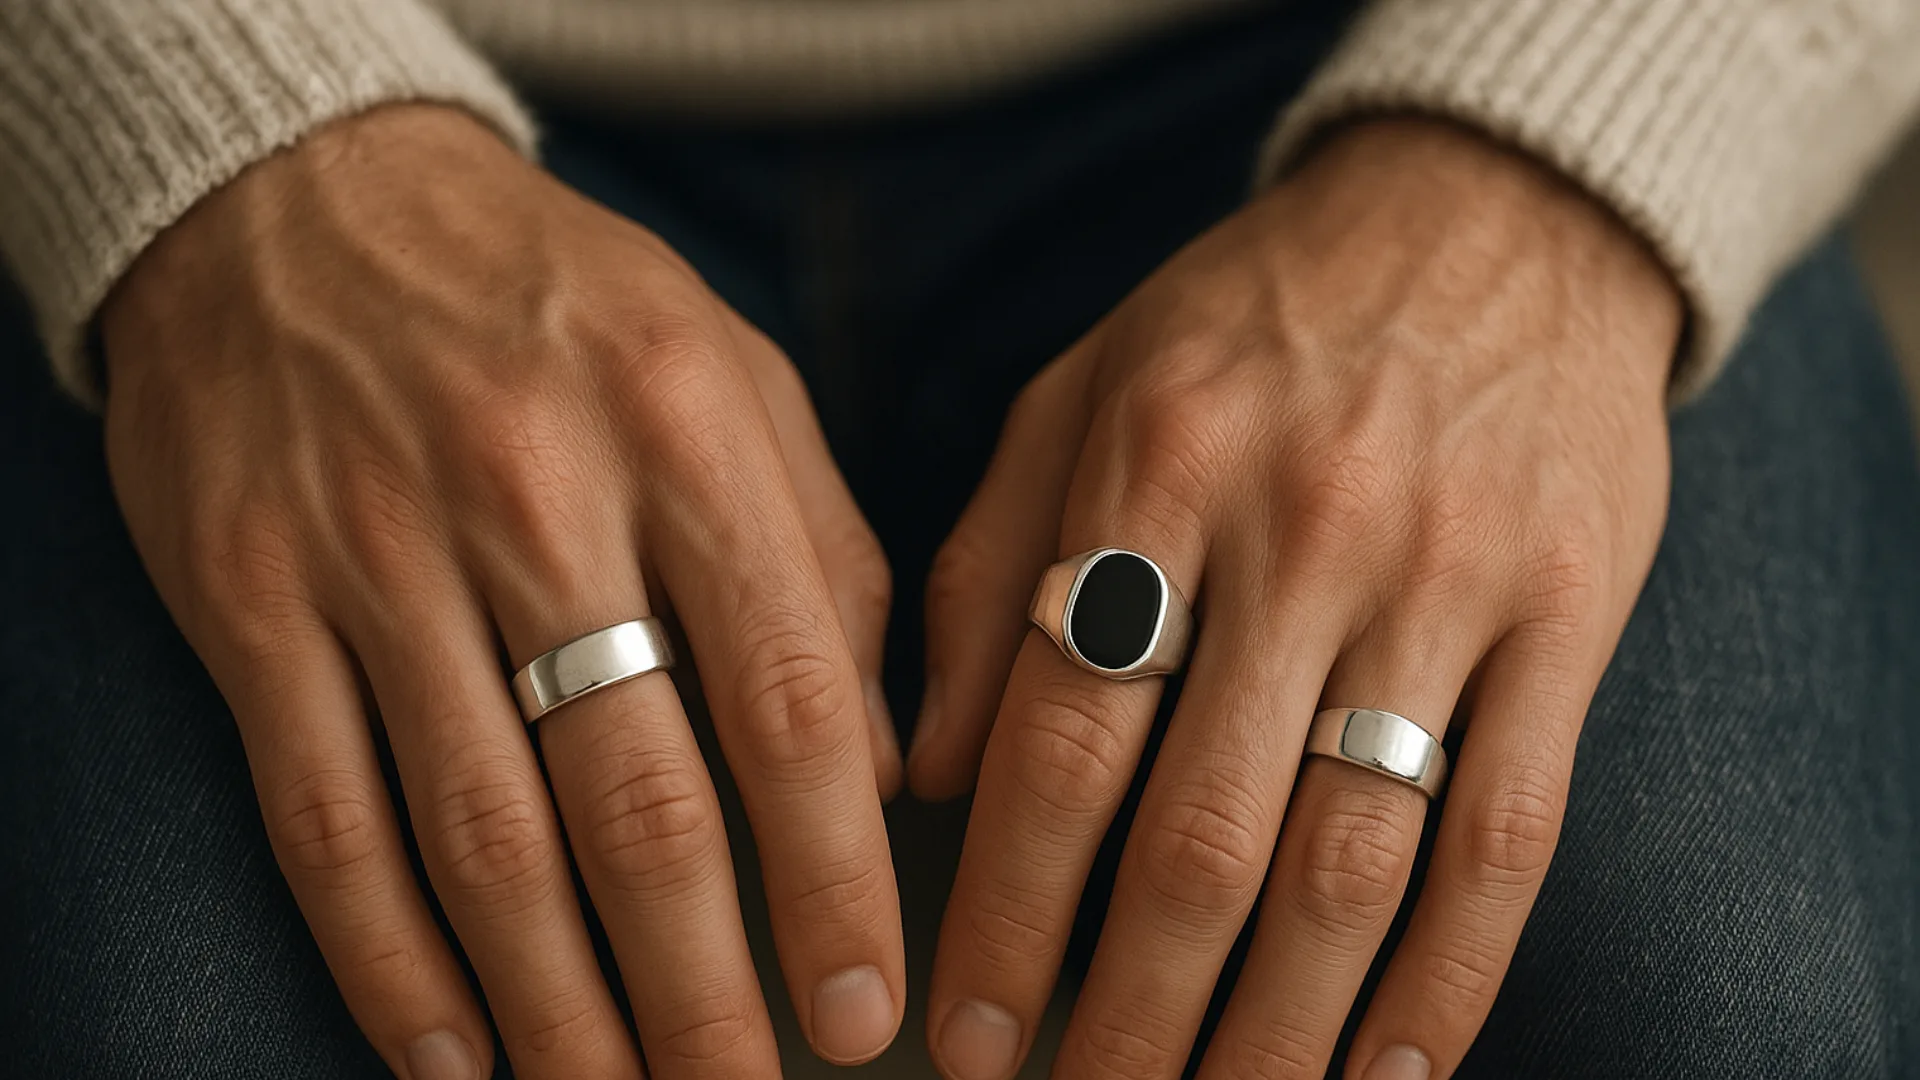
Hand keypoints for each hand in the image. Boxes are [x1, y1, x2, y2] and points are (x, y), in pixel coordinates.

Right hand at [102, 105, 903, 1079]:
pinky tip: (450, 1055)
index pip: (790, 700)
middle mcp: (536, 493)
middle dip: (701, 989)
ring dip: (553, 1009)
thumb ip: (829, 559)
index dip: (834, 881)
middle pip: (636, 800)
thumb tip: (879, 771)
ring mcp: (376, 550)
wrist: (307, 199)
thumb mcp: (735, 376)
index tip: (862, 1012)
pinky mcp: (250, 595)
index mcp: (687, 432)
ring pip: (479, 836)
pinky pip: (322, 813)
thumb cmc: (564, 304)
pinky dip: (386, 957)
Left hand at [914, 119, 1680, 1078]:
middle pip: (1200, 835)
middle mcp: (1302, 532)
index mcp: (1155, 471)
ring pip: (1354, 861)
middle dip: (1127, 1011)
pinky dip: (1451, 978)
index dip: (1003, 911)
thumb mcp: (1083, 387)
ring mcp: (1450, 579)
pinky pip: (1510, 830)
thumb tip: (923, 769)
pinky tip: (1390, 1074)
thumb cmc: (1255, 316)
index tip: (962, 1035)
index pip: (1056, 740)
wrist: (1495, 212)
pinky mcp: (1571, 613)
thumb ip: (988, 566)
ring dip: (1275, 1030)